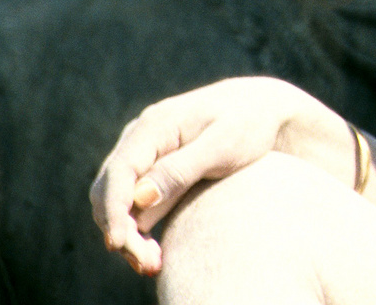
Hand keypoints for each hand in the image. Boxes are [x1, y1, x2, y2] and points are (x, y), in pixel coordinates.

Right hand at [90, 76, 313, 275]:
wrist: (264, 110)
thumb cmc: (249, 123)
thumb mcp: (223, 145)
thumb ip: (181, 169)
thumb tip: (139, 198)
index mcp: (156, 124)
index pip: (120, 171)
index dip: (114, 210)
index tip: (118, 244)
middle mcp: (141, 138)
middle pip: (111, 191)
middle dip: (121, 230)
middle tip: (148, 264)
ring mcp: (144, 154)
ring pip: (118, 202)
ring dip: (128, 235)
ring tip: (153, 265)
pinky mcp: (152, 171)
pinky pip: (133, 205)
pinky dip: (138, 230)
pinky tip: (154, 253)